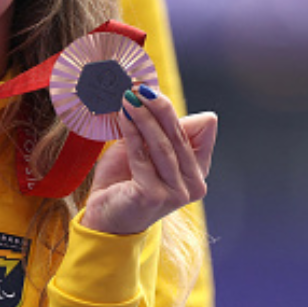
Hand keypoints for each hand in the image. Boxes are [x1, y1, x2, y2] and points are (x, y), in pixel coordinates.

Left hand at [84, 86, 217, 234]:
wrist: (105, 218)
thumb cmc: (124, 182)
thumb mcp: (145, 151)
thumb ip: (157, 131)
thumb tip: (159, 99)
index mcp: (197, 171)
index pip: (202, 131)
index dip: (175, 112)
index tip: (152, 92)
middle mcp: (192, 184)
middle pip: (179, 136)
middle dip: (159, 108)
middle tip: (141, 88)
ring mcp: (175, 193)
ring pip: (162, 145)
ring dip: (144, 117)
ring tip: (128, 97)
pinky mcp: (153, 196)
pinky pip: (142, 156)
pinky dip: (132, 133)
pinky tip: (122, 116)